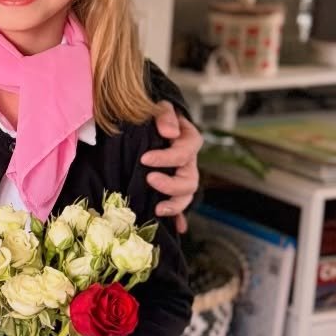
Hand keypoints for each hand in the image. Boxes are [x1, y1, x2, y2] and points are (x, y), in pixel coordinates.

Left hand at [141, 100, 201, 231]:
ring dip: (175, 205)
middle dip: (171, 185)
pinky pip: (179, 207)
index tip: (145, 159)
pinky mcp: (171, 188)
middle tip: (149, 180)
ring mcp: (181, 177)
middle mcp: (188, 162)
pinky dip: (178, 219)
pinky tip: (176, 229)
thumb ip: (164, 114)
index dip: (167, 158)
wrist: (148, 122)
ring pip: (187, 196)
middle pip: (190, 180)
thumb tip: (169, 132)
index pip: (185, 151)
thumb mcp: (159, 106)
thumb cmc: (154, 113)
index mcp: (188, 140)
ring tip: (157, 209)